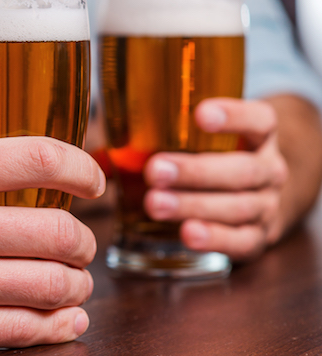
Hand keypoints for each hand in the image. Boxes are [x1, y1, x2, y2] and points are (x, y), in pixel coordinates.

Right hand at [0, 137, 105, 355]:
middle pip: (57, 230)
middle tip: (81, 243)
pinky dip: (56, 327)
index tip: (92, 180)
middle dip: (82, 240)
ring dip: (76, 285)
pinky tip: (65, 322)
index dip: (80, 166)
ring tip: (74, 283)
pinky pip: (22, 332)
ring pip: (51, 285)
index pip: (36, 157)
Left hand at [143, 98, 288, 260]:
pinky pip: (241, 241)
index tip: (199, 114)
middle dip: (195, 171)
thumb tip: (87, 156)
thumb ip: (147, 144)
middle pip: (241, 169)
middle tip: (154, 171)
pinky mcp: (257, 239)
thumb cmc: (210, 160)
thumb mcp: (194, 143)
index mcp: (257, 136)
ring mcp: (266, 206)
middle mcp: (268, 169)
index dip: (234, 115)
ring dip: (194, 205)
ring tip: (155, 204)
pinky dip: (215, 238)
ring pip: (238, 206)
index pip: (260, 120)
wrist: (255, 196)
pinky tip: (188, 234)